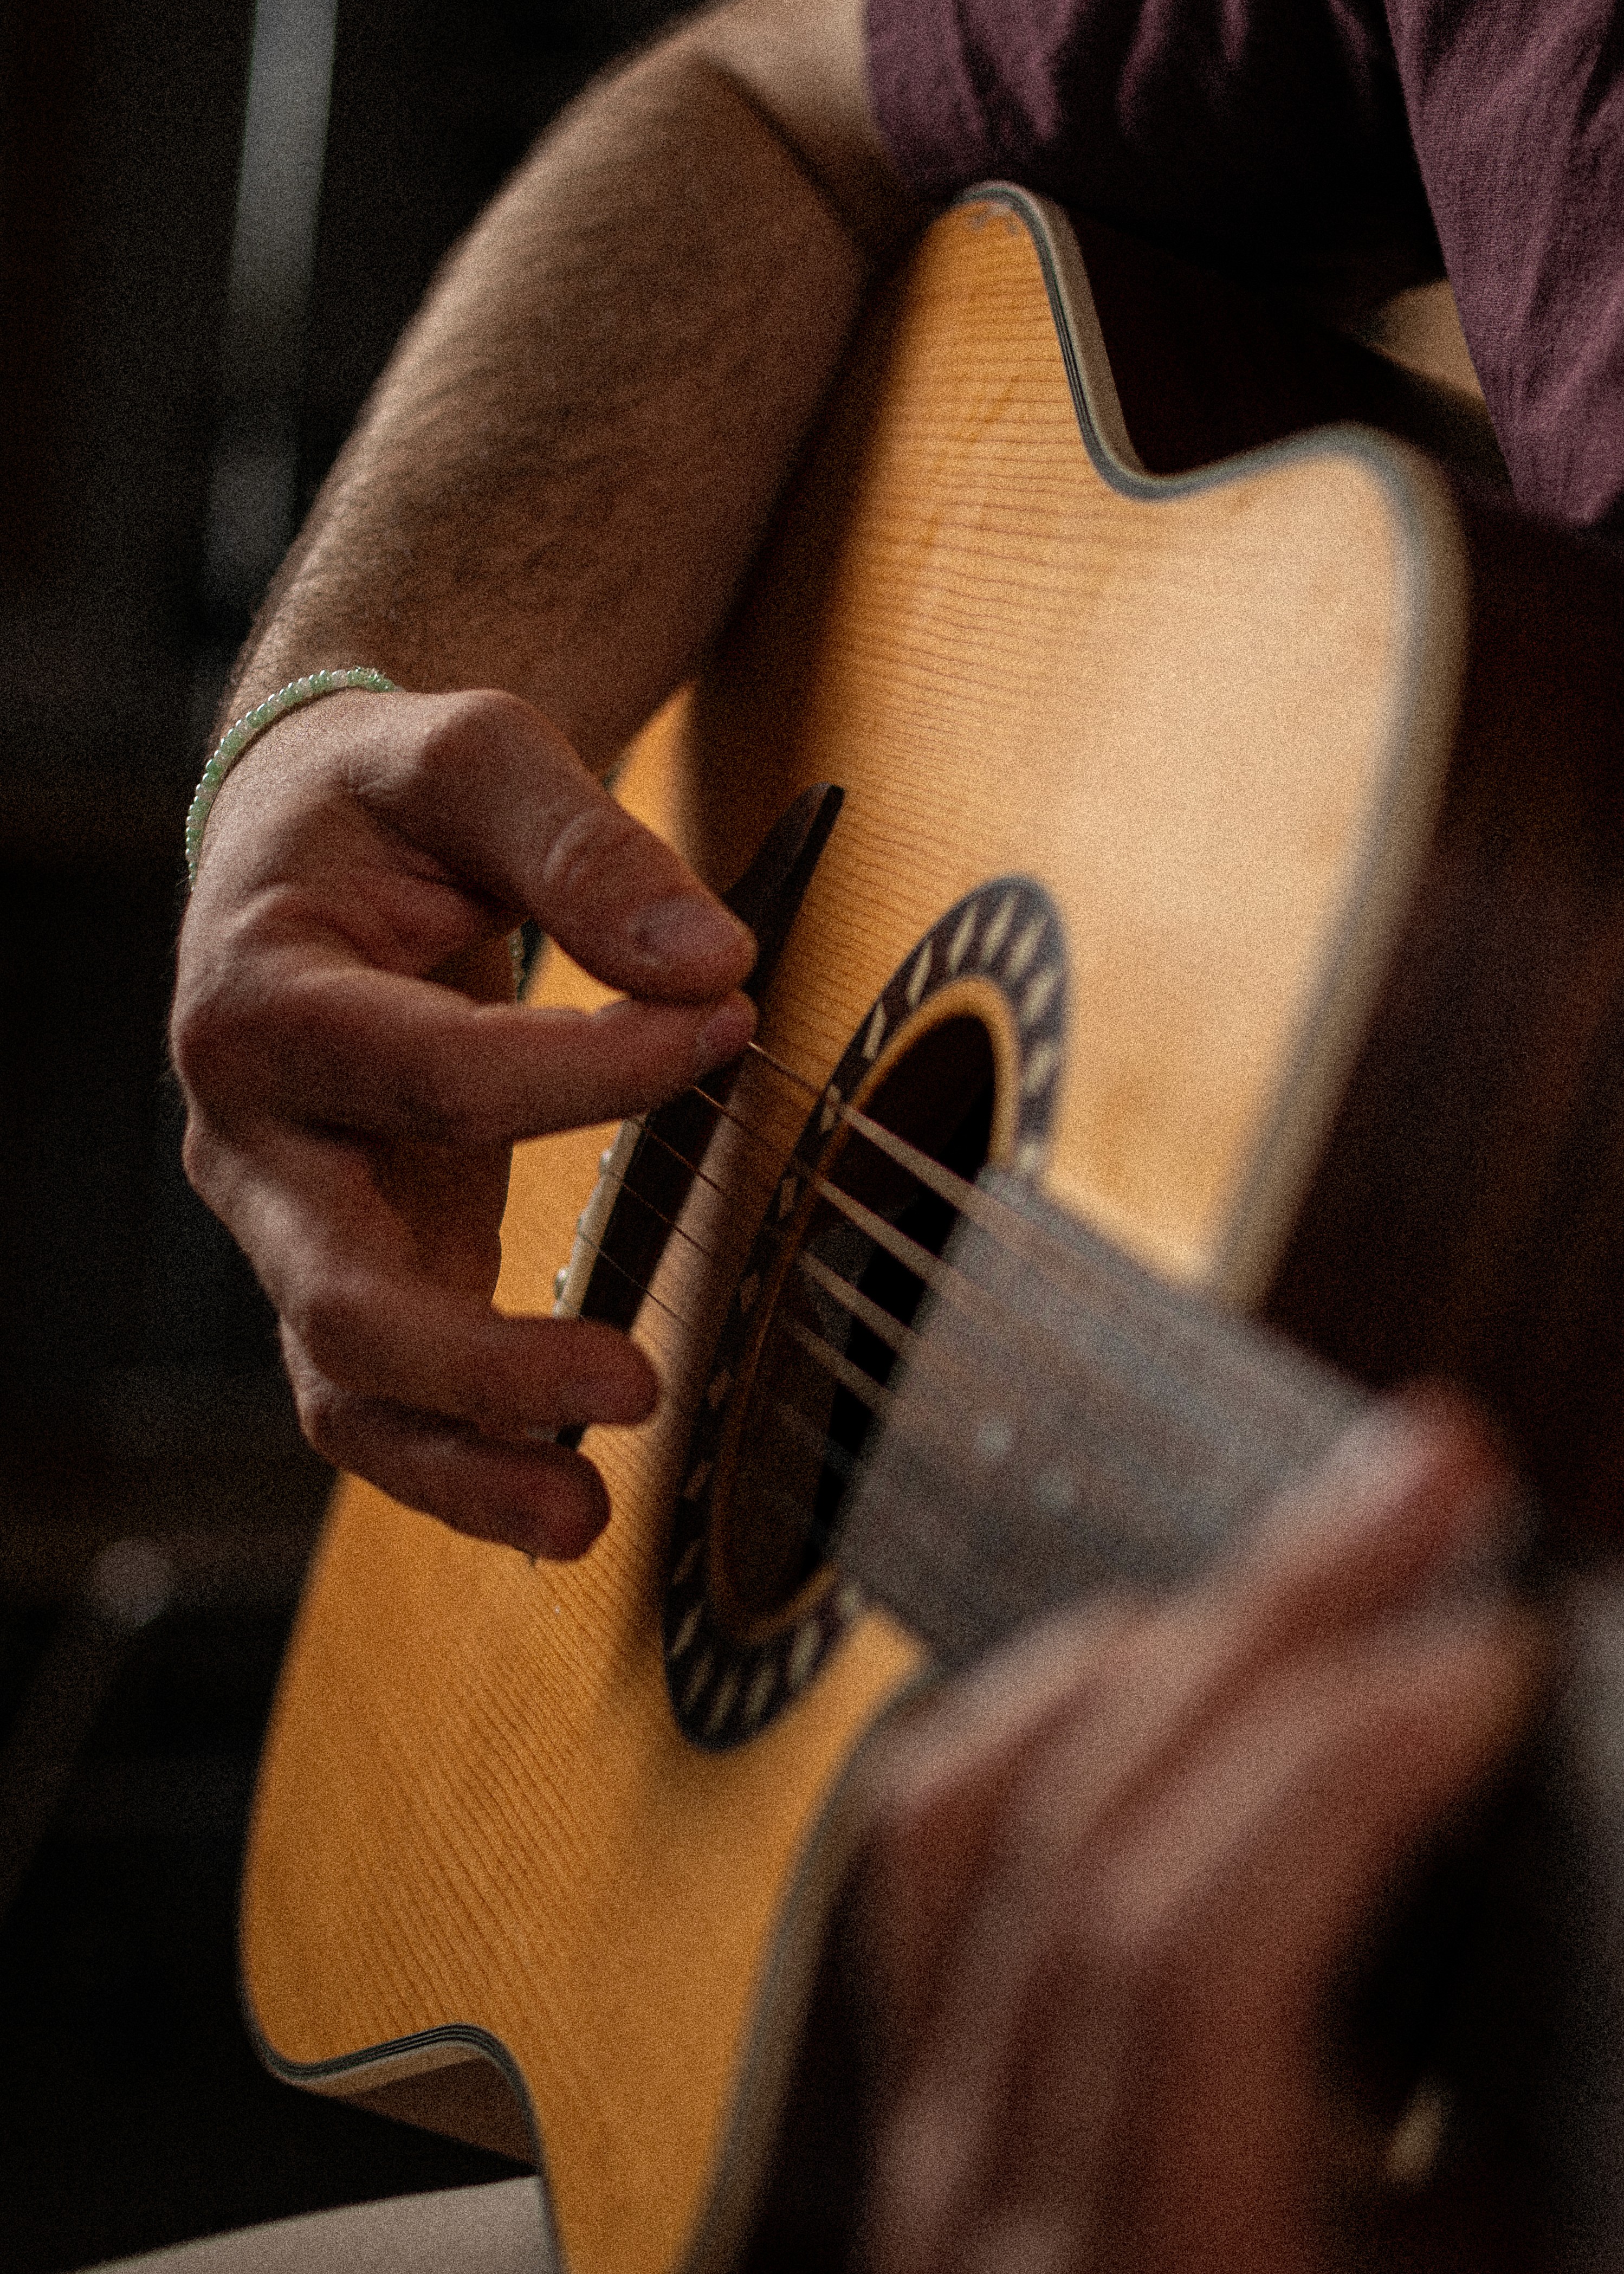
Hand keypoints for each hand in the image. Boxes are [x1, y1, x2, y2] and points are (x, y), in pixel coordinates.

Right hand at [171, 682, 755, 1556]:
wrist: (305, 837)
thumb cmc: (390, 799)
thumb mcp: (477, 756)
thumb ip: (585, 844)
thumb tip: (706, 957)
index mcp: (260, 996)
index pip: (431, 1069)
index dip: (587, 1068)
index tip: (723, 1027)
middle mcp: (250, 1135)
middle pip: (337, 1291)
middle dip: (480, 1360)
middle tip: (633, 1383)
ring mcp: (293, 1222)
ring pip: (346, 1385)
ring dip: (464, 1462)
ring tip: (586, 1516)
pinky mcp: (351, 1268)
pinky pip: (385, 1400)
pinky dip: (465, 1462)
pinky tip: (565, 1501)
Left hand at [855, 1392, 1623, 2273]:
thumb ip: (1567, 2041)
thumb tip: (1536, 1707)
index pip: (1191, 1970)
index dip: (1346, 1762)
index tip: (1507, 1636)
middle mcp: (985, 2265)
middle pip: (1077, 1854)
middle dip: (1275, 1625)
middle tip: (1442, 1471)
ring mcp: (923, 2186)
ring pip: (967, 1816)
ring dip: (1162, 1634)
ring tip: (1340, 1537)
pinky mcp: (919, 2121)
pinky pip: (933, 1854)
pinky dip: (1064, 1706)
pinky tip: (1202, 1635)